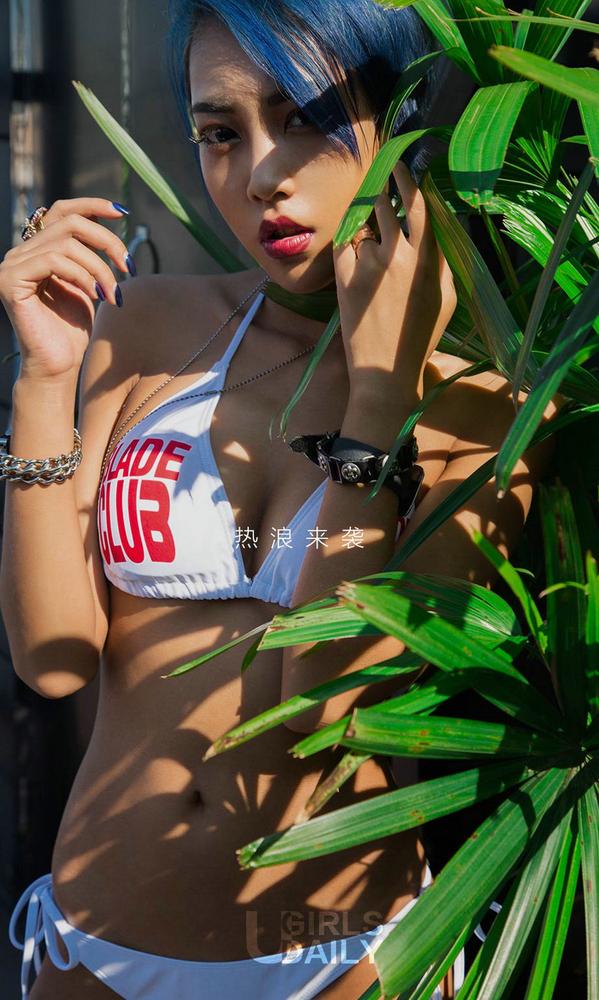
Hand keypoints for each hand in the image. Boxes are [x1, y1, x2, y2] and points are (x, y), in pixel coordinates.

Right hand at [0, 198, 131, 383]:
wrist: (57, 366)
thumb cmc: (73, 331)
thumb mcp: (88, 284)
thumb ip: (90, 254)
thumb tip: (110, 224)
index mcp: (37, 250)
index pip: (61, 211)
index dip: (91, 205)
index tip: (121, 212)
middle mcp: (20, 253)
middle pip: (69, 222)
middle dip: (106, 241)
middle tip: (129, 266)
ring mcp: (12, 265)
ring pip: (65, 243)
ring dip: (99, 267)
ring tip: (113, 295)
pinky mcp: (10, 281)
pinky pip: (53, 261)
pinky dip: (82, 275)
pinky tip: (95, 295)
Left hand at [332, 161, 456, 398]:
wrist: (385, 371)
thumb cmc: (420, 336)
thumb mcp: (445, 297)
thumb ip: (441, 259)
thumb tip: (437, 224)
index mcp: (427, 260)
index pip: (419, 206)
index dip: (408, 181)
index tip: (401, 165)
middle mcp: (398, 256)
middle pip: (385, 203)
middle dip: (381, 186)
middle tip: (379, 176)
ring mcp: (369, 265)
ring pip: (364, 225)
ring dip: (366, 228)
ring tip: (372, 249)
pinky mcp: (345, 277)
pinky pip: (345, 243)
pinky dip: (350, 245)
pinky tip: (357, 259)